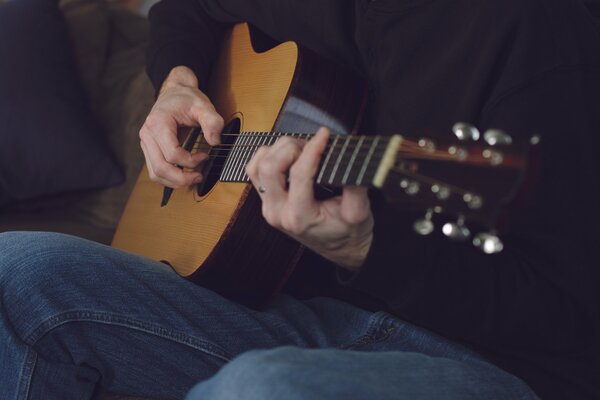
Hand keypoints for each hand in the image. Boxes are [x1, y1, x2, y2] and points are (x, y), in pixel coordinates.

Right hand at [139, 66, 223, 187]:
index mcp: (158, 123)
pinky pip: (155, 170)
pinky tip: (183, 175)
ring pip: (155, 174)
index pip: (172, 154)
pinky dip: (169, 178)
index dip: (191, 161)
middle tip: (199, 177)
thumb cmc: (187, 98)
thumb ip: (212, 122)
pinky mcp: (149, 149)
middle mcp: (147, 134)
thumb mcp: (203, 106)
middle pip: (160, 168)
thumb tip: (215, 142)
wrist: (174, 92)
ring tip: (192, 178)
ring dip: (174, 181)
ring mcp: (146, 143)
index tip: (206, 156)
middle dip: (181, 178)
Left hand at [246, 127, 373, 269]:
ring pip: (258, 165)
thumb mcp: (358, 211)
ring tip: (301, 151)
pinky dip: (268, 157)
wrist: (341, 248)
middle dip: (291, 148)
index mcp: (300, 217)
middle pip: (270, 167)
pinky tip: (287, 156)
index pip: (300, 173)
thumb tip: (350, 159)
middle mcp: (278, 212)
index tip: (324, 134)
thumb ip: (356, 186)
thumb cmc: (349, 231)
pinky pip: (254, 171)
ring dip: (278, 151)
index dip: (313, 148)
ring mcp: (268, 207)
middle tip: (312, 146)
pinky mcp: (265, 201)